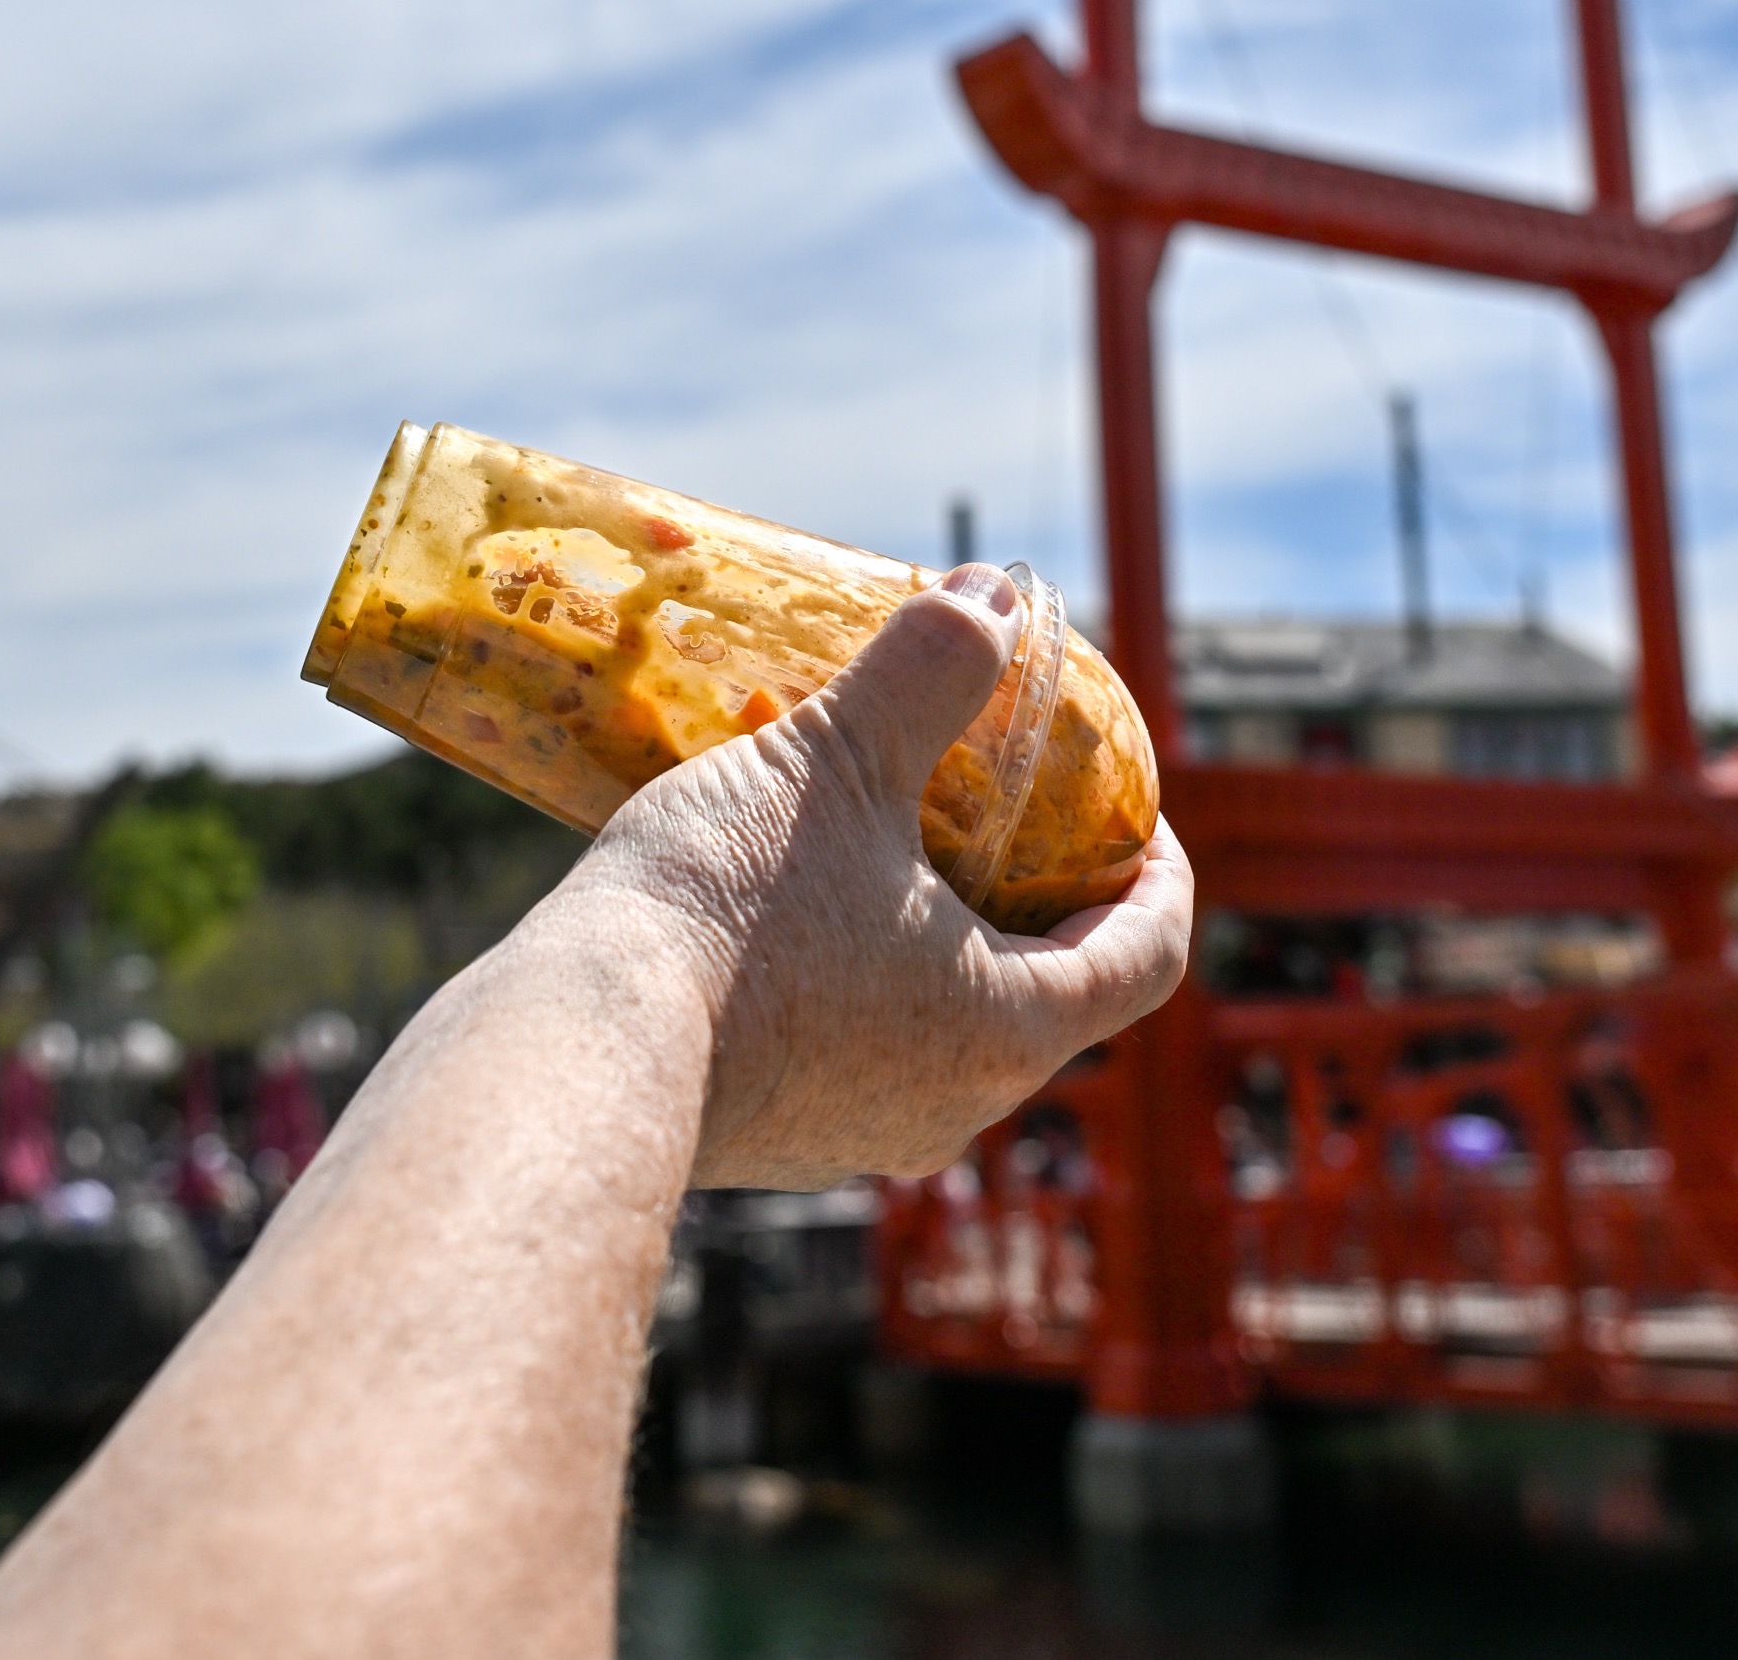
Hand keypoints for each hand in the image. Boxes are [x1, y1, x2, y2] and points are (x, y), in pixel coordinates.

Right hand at [556, 563, 1193, 1189]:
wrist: (578, 1052)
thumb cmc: (731, 909)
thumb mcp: (838, 761)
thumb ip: (929, 671)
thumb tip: (994, 593)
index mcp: (1012, 1026)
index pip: (1146, 957)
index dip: (1159, 876)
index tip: (1132, 816)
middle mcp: (957, 1107)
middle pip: (1047, 996)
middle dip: (1034, 900)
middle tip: (997, 813)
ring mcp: (862, 1138)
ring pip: (940, 1031)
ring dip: (931, 941)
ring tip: (876, 847)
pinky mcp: (776, 1145)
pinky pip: (847, 1055)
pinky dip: (847, 983)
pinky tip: (781, 909)